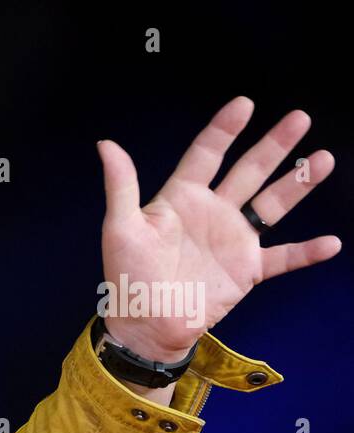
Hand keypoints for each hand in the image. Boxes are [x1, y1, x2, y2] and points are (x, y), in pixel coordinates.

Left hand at [96, 97, 339, 360]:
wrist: (146, 325)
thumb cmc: (127, 276)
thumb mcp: (120, 228)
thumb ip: (121, 186)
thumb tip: (106, 143)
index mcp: (181, 198)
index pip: (206, 155)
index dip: (224, 129)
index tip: (245, 103)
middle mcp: (212, 213)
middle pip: (249, 170)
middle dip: (274, 145)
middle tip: (300, 117)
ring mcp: (233, 240)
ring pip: (272, 204)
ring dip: (298, 183)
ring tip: (325, 158)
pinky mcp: (247, 270)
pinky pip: (283, 257)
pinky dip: (306, 252)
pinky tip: (332, 242)